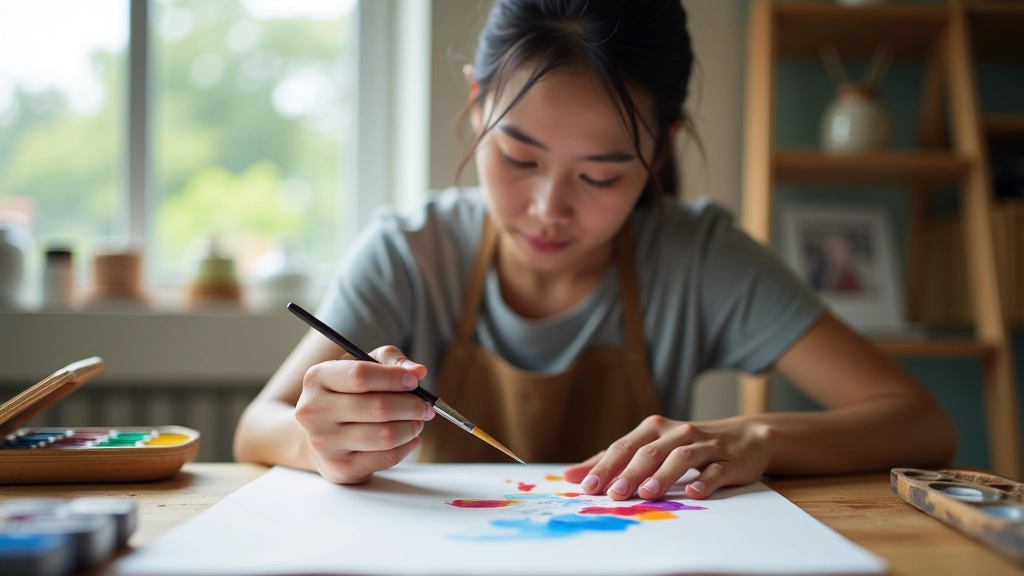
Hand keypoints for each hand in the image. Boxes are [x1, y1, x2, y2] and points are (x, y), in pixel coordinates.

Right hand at [294, 346, 434, 483]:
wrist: (322, 435)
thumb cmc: (348, 394)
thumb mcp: (364, 366)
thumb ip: (391, 361)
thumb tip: (418, 371)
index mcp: (318, 378)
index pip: (361, 375)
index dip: (394, 378)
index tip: (414, 381)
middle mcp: (314, 410)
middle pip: (378, 407)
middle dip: (412, 406)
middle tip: (425, 406)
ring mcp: (324, 442)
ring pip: (385, 435)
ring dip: (411, 428)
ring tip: (417, 422)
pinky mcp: (340, 468)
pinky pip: (386, 458)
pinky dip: (407, 447)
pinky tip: (410, 439)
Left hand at [563, 415, 773, 500]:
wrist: (745, 437)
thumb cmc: (687, 445)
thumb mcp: (650, 448)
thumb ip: (612, 461)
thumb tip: (571, 475)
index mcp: (654, 429)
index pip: (624, 447)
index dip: (605, 466)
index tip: (586, 487)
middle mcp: (677, 433)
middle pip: (649, 452)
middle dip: (629, 473)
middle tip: (613, 494)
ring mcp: (704, 445)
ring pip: (681, 458)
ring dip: (663, 475)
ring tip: (648, 493)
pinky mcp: (728, 460)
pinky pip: (715, 470)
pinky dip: (704, 480)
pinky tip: (694, 492)